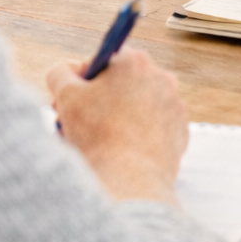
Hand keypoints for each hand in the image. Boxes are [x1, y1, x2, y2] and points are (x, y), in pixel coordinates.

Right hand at [46, 49, 187, 204]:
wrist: (129, 181)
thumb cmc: (97, 136)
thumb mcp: (65, 96)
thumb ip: (60, 73)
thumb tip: (64, 71)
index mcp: (135, 61)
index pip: (104, 60)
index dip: (84, 79)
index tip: (73, 99)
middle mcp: (161, 77)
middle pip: (122, 83)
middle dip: (100, 99)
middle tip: (79, 122)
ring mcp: (175, 105)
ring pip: (138, 106)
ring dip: (118, 117)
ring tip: (98, 141)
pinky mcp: (181, 132)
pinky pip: (153, 127)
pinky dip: (138, 135)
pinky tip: (122, 151)